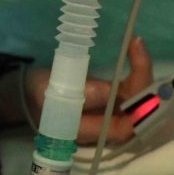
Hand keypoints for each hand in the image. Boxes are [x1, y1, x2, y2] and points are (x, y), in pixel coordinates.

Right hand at [1, 37, 152, 144]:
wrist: (30, 91)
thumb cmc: (37, 93)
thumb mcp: (51, 92)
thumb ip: (78, 94)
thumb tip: (107, 91)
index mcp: (88, 130)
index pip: (121, 128)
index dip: (136, 111)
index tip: (142, 87)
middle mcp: (104, 126)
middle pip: (135, 113)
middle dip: (143, 83)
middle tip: (137, 50)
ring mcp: (109, 113)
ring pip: (137, 99)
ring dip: (141, 73)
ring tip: (136, 44)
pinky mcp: (112, 101)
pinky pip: (131, 89)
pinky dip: (136, 71)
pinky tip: (134, 50)